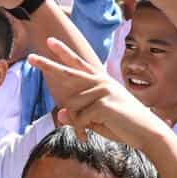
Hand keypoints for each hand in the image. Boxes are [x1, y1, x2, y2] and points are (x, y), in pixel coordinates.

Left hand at [30, 37, 159, 143]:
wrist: (146, 132)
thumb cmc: (122, 126)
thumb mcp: (96, 121)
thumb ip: (78, 116)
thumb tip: (60, 113)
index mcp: (100, 81)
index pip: (78, 64)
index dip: (63, 53)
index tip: (50, 42)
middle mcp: (100, 81)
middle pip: (68, 72)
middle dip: (47, 65)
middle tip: (30, 58)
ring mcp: (102, 90)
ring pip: (72, 106)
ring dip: (77, 123)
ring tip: (91, 131)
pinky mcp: (102, 103)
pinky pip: (80, 119)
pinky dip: (82, 130)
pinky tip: (90, 135)